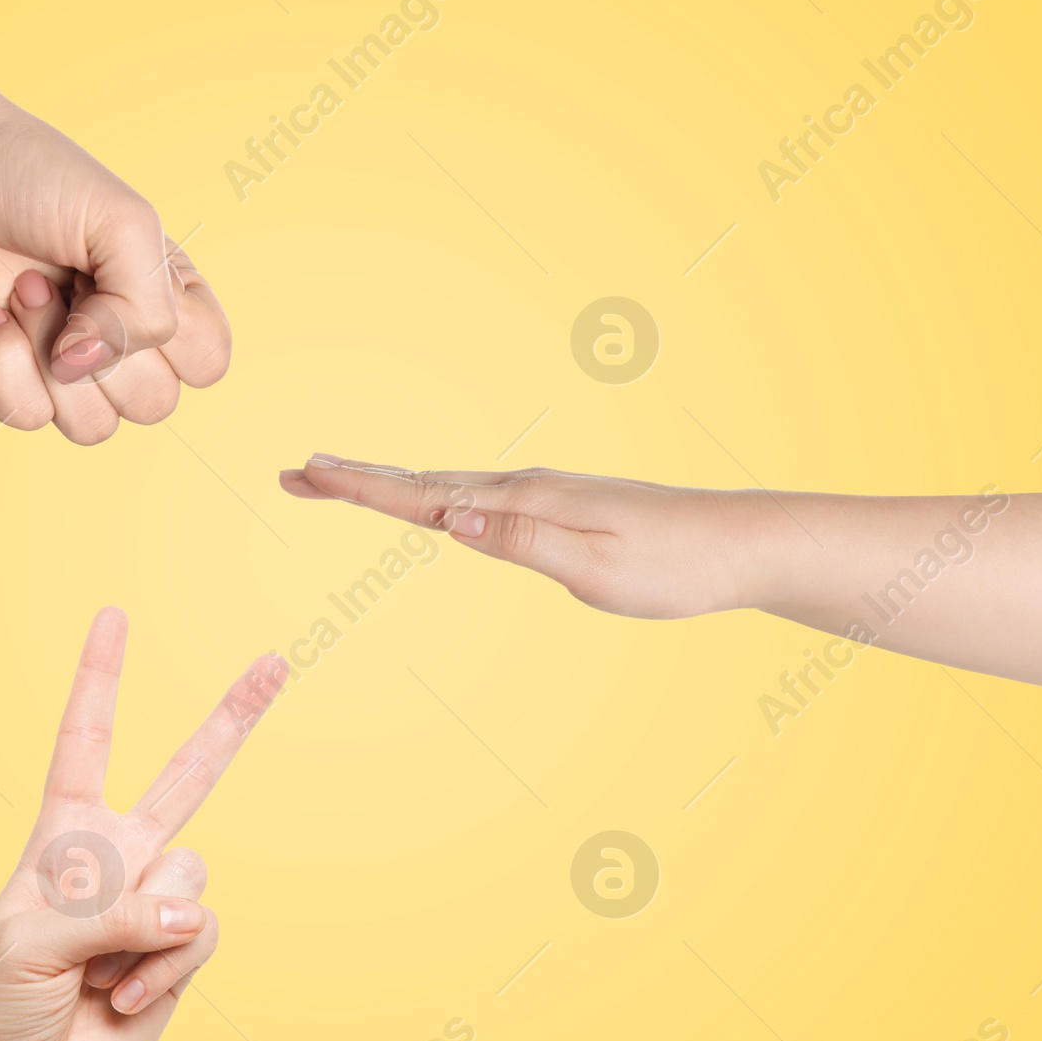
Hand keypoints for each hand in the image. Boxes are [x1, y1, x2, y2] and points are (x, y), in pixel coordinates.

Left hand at [0, 95, 230, 443]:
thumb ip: (148, 309)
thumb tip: (85, 369)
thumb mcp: (124, 222)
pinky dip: (2, 361)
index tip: (130, 272)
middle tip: (67, 275)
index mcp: (163, 300)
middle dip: (105, 343)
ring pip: (93, 426)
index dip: (175, 335)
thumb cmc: (33, 178)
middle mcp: (118, 343)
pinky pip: (26, 417)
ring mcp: (60, 370)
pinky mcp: (1, 384)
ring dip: (48, 350)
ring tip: (23, 286)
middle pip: (153, 405)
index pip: (209, 364)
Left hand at [0, 608, 286, 1040]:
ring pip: (191, 874)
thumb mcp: (28, 942)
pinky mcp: (181, 952)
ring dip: (143, 933)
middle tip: (278, 661)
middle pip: (186, 773)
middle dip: (234, 717)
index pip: (85, 741)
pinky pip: (199, 934)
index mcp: (62, 836)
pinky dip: (160, 972)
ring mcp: (154, 902)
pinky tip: (122, 1001)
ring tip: (97, 975)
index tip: (114, 617)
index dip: (100, 678)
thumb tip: (190, 909)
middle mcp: (117, 857)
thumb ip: (113, 912)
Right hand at [280, 455, 756, 618]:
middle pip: (424, 481)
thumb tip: (451, 519)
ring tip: (348, 479)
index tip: (305, 475)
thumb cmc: (674, 564)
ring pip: (450, 485)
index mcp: (525, 501)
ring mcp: (544, 495)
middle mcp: (527, 488)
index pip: (425, 494)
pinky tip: (439, 501)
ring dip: (393, 483)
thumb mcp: (596, 567)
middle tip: (299, 472)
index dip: (360, 488)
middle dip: (358, 479)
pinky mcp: (562, 508)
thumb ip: (521, 541)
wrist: (741, 544)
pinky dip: (438, 494)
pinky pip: (479, 497)